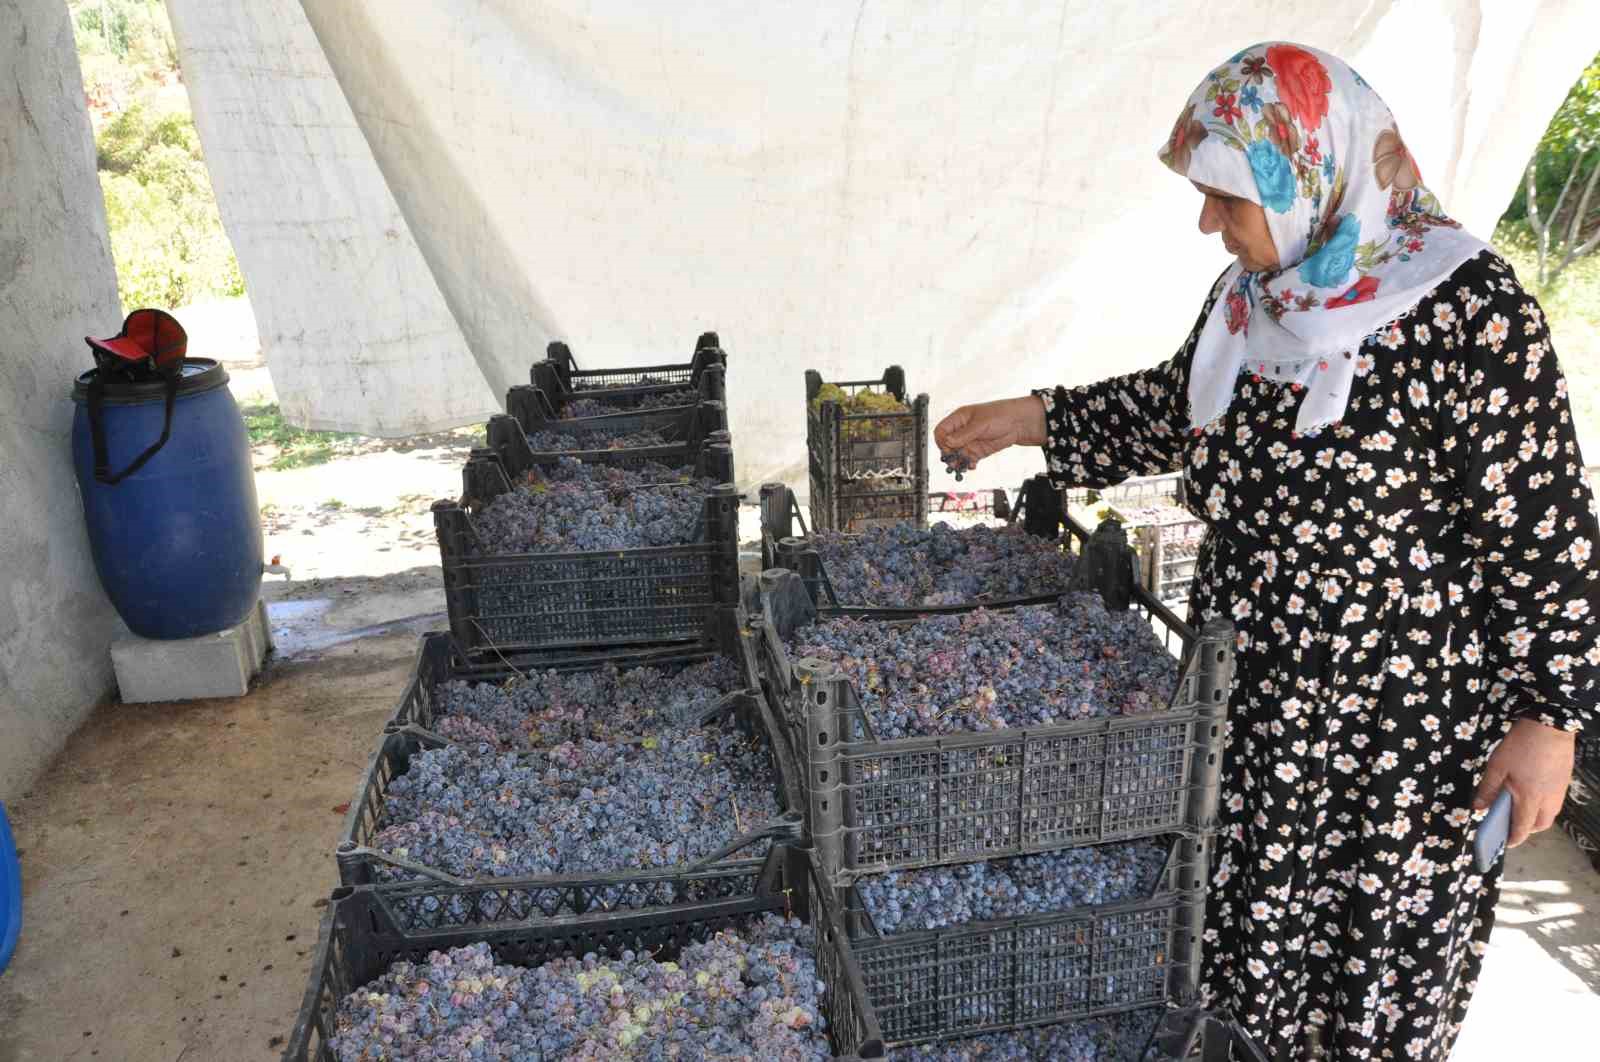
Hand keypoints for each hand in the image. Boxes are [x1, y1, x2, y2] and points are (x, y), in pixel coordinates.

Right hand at [934, 396, 1047, 468]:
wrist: (1022, 423)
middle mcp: (963, 430)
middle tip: (954, 462)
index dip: (941, 441)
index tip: (948, 449)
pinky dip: (967, 465)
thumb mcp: (981, 424)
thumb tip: (948, 442)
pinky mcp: (979, 451)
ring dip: (957, 462)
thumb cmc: (1002, 414)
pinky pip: (967, 460)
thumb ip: (964, 434)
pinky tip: (971, 466)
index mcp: (960, 418)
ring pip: (957, 455)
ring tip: (961, 467)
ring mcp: (970, 441)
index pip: (941, 431)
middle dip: (949, 454)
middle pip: (947, 445)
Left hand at [1473, 719, 1575, 847]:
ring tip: (1520, 810)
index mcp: (1529, 798)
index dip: (1513, 838)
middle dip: (1527, 830)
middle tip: (1511, 825)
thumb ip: (1488, 789)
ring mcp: (1559, 790)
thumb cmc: (1520, 745)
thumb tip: (1479, 808)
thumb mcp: (1496, 766)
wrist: (1550, 725)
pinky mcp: (1564, 780)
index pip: (1523, 828)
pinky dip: (1544, 805)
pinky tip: (1532, 794)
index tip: (1505, 844)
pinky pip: (1555, 801)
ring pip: (1550, 814)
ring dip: (1536, 818)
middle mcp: (1548, 799)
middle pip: (1540, 824)